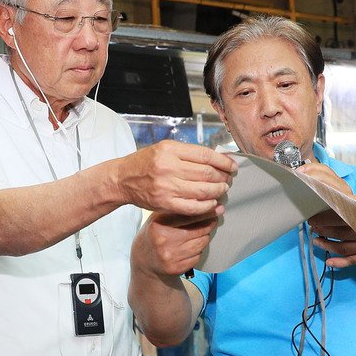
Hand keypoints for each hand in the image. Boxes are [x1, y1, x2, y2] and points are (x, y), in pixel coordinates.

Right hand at [118, 141, 235, 216]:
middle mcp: (169, 167)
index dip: (223, 161)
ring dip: (217, 191)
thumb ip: (188, 153)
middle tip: (228, 179)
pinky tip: (212, 203)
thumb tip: (216, 159)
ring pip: (203, 190)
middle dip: (222, 177)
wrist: (123, 179)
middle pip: (206, 173)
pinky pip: (193, 207)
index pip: (205, 155)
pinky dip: (206, 206)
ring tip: (222, 190)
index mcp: (170, 150)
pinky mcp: (165, 203)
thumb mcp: (165, 149)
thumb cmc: (145, 163)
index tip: (232, 166)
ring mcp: (167, 186)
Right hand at [133, 209, 221, 276]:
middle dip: (208, 224)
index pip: (189, 216)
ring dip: (204, 238)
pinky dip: (198, 251)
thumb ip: (175, 210)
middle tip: (212, 220)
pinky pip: (198, 256)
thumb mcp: (158, 218)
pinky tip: (192, 248)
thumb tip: (202, 202)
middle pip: (199, 230)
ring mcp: (170, 256)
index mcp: (159, 225)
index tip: (217, 208)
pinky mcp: (176, 268)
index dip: (206, 212)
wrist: (144, 261)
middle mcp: (164, 241)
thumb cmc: (154, 234)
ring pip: (201, 244)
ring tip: (200, 234)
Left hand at [298, 163, 355, 266]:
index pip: (338, 218)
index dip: (323, 218)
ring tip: (316, 240)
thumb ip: (351, 201)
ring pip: (343, 248)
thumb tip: (332, 201)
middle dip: (322, 230)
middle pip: (338, 233)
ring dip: (327, 245)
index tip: (312, 217)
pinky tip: (329, 262)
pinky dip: (340, 263)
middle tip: (312, 227)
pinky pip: (353, 261)